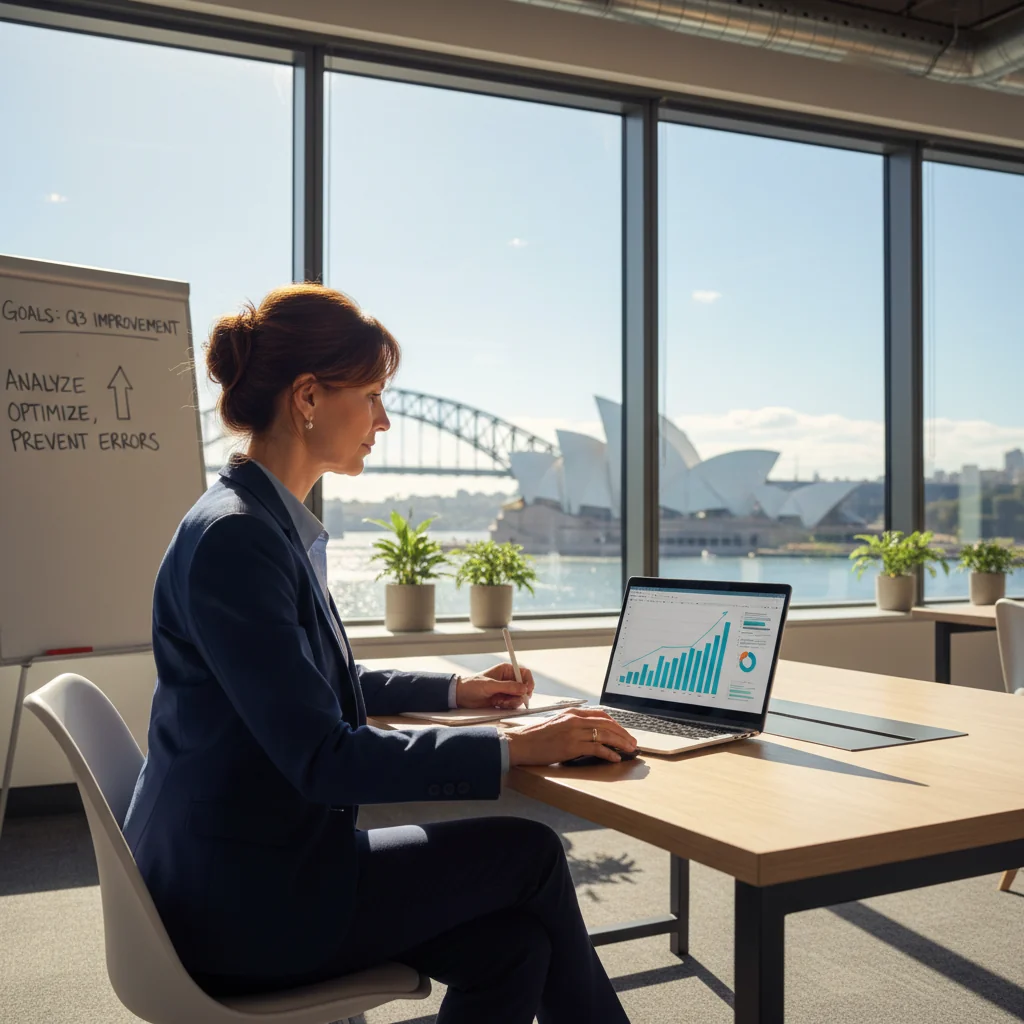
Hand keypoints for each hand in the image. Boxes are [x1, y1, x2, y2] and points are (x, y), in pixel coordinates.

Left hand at [454, 662, 534, 709]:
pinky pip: (513, 704)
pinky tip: (498, 704)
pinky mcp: (503, 699)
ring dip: (513, 702)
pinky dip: (508, 706)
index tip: (527, 691)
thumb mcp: (490, 685)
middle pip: (524, 687)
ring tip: (501, 702)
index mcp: (506, 670)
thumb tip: (524, 688)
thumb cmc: (472, 685)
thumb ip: (508, 687)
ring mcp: (506, 690)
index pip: (525, 673)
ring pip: (520, 697)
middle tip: (512, 700)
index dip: (528, 682)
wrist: (461, 696)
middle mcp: (508, 679)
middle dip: (520, 695)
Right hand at [504, 707, 636, 765]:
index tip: (623, 731)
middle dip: (623, 733)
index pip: (600, 714)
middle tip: (633, 742)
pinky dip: (609, 753)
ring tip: (629, 750)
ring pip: (605, 735)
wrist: (520, 743)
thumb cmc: (536, 736)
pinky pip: (596, 748)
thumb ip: (572, 725)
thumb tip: (588, 733)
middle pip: (607, 724)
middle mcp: (575, 719)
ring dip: (620, 743)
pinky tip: (615, 758)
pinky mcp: (572, 746)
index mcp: (572, 712)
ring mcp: (574, 732)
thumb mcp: (556, 724)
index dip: (615, 723)